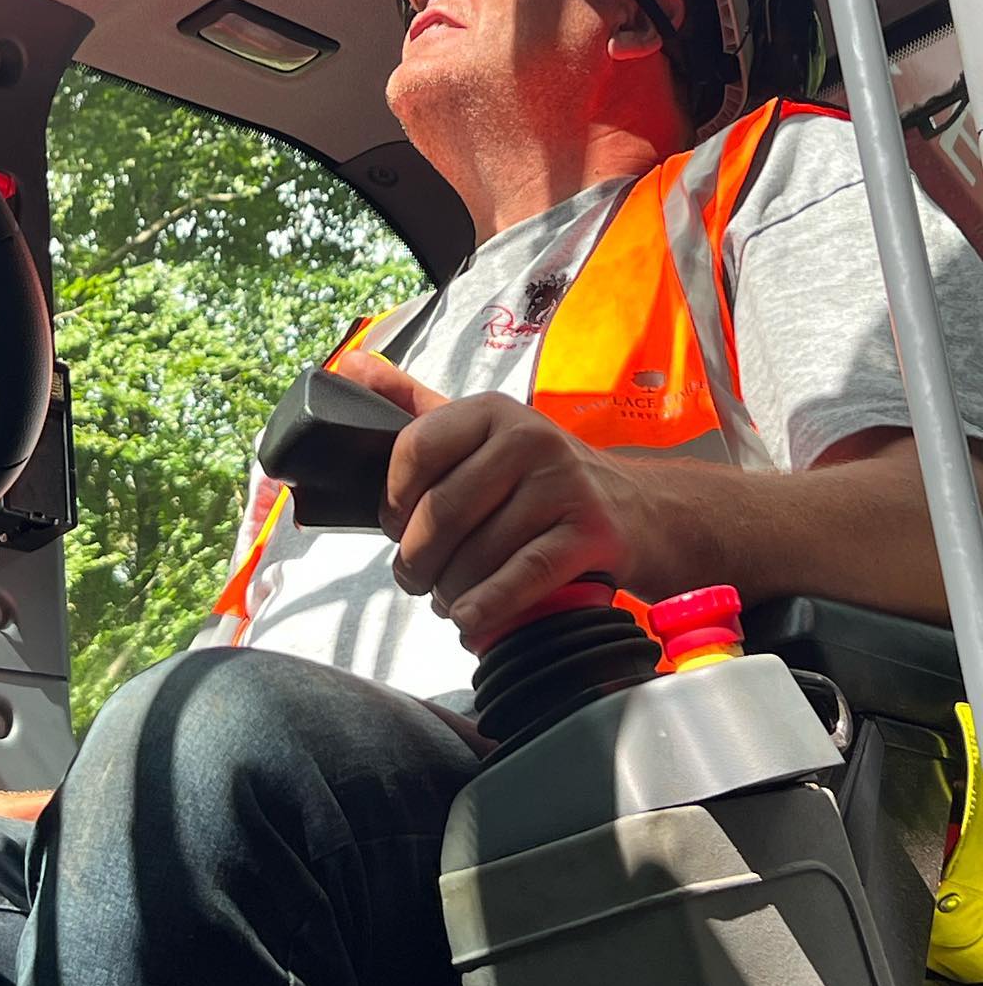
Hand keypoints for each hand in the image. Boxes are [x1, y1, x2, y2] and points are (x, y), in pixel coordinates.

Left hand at [333, 352, 664, 652]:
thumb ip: (412, 404)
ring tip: (450, 599)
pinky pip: (521, 577)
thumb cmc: (537, 477)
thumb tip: (350, 366)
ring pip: (478, 553)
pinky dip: (487, 607)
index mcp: (491, 412)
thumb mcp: (478, 432)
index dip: (393, 500)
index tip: (396, 526)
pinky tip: (471, 619)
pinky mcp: (591, 533)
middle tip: (416, 579)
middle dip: (417, 560)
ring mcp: (564, 485)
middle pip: (442, 511)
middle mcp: (530, 438)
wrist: (635, 508)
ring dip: (451, 592)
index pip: (415, 448)